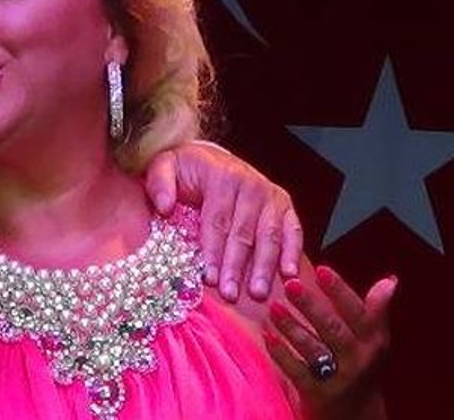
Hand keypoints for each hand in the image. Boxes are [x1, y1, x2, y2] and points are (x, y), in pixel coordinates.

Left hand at [143, 141, 302, 300]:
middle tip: (230, 294)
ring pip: (269, 235)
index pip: (217, 220)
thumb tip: (164, 207)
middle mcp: (250, 184)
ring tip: (257, 293)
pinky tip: (290, 274)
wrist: (210, 159)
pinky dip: (293, 251)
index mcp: (221, 176)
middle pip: (243, 232)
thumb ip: (159, 183)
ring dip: (264, 266)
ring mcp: (271, 195)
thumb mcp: (165, 166)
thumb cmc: (186, 170)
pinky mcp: (284, 205)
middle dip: (236, 266)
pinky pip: (293, 230)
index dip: (213, 251)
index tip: (209, 278)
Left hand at [265, 267, 395, 419]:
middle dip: (312, 305)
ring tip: (274, 307)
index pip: (358, 311)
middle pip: (333, 328)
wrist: (359, 416)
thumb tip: (390, 280)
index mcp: (372, 341)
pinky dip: (282, 354)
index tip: (322, 270)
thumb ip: (377, 309)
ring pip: (314, 349)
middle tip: (290, 284)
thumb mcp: (376, 340)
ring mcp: (338, 377)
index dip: (340, 290)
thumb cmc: (363, 368)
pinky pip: (298, 371)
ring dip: (292, 327)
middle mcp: (358, 358)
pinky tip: (267, 337)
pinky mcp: (318, 393)